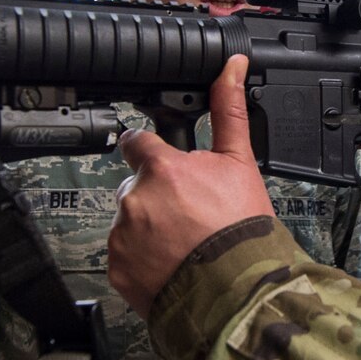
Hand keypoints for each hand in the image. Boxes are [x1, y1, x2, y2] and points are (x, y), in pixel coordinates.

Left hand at [109, 55, 275, 314]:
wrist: (239, 293)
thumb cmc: (242, 231)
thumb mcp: (241, 165)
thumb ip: (228, 111)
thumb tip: (230, 66)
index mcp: (161, 169)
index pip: (136, 142)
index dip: (153, 152)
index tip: (166, 166)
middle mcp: (134, 200)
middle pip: (135, 186)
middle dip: (156, 196)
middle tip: (189, 215)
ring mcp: (122, 237)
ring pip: (129, 221)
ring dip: (148, 228)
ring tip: (184, 244)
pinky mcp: (118, 268)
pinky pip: (124, 256)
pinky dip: (142, 259)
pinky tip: (171, 264)